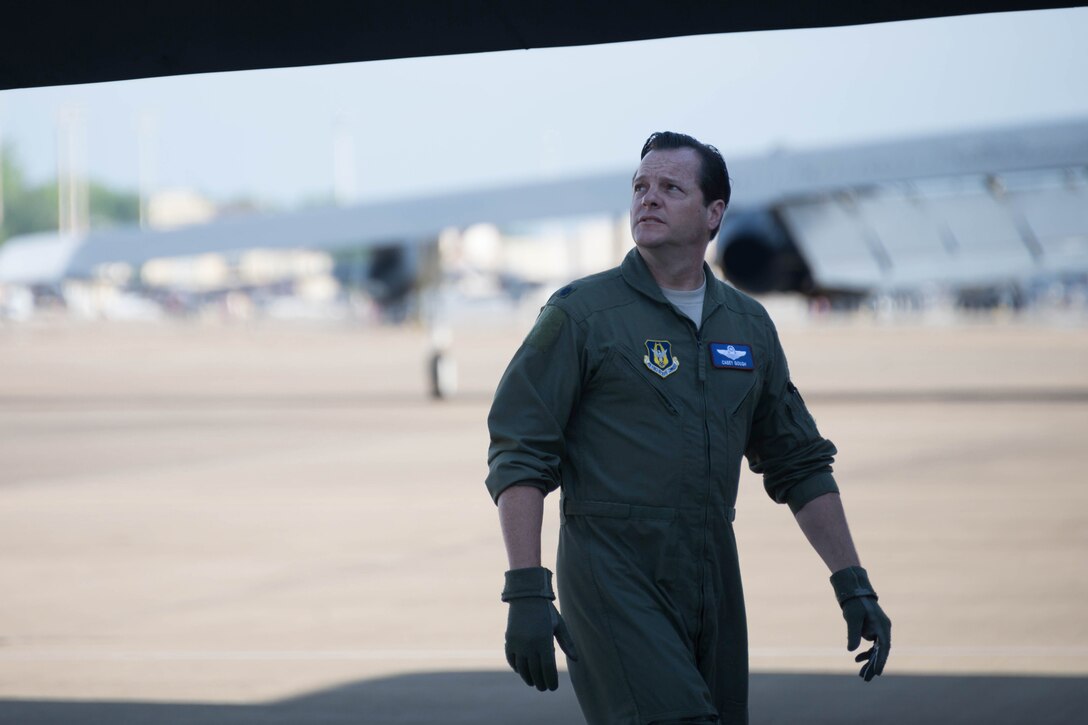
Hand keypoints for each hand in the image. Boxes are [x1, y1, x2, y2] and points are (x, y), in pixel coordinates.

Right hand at [502, 567, 578, 690]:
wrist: (527, 596)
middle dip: (540, 682)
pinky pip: (511, 659)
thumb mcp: (559, 625)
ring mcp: (518, 643)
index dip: (551, 680)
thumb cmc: (546, 611)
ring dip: (527, 678)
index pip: (548, 668)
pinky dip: (516, 667)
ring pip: (522, 668)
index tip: (553, 687)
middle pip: (535, 671)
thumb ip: (567, 643)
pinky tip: (521, 671)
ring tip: (533, 682)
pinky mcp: (509, 640)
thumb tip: (576, 659)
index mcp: (544, 641)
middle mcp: (530, 644)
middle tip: (544, 688)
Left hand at [843, 593, 890, 680]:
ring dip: (869, 661)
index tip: (877, 672)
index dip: (880, 660)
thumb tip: (851, 651)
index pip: (884, 647)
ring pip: (876, 650)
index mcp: (882, 625)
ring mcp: (878, 629)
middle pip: (880, 651)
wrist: (853, 590)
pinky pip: (872, 645)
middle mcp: (883, 628)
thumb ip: (853, 634)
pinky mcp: (872, 629)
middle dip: (874, 665)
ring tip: (861, 673)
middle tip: (866, 678)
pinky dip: (866, 652)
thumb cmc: (854, 603)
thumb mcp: (852, 618)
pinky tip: (857, 658)